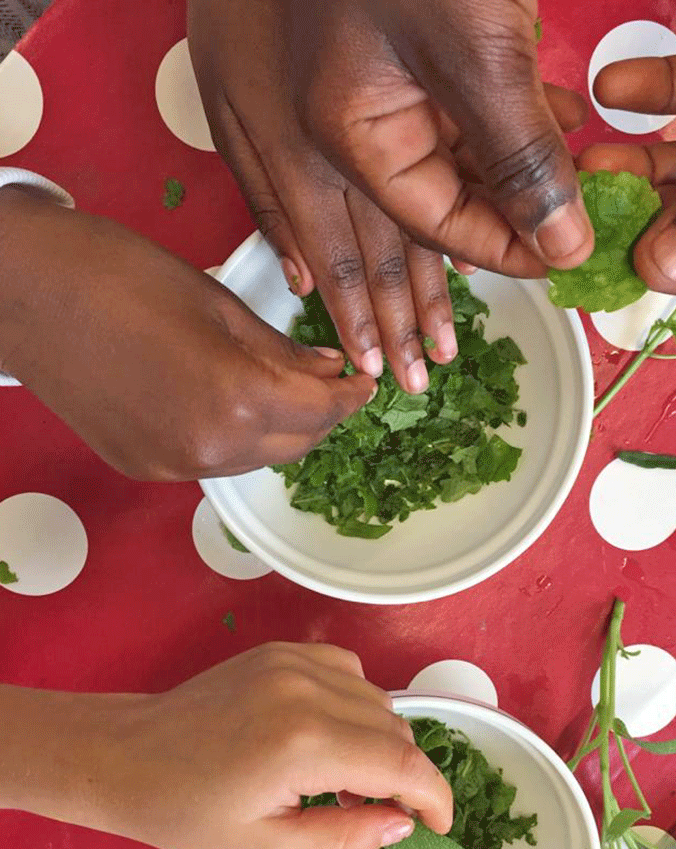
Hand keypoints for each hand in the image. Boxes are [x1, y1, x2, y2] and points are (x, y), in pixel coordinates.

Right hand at [0, 185, 373, 478]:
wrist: (23, 293)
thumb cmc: (120, 274)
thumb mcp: (217, 301)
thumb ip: (281, 349)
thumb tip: (329, 371)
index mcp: (237, 399)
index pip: (322, 412)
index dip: (350, 396)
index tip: (363, 381)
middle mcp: (211, 449)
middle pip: (296, 446)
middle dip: (321, 417)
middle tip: (329, 383)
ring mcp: (174, 467)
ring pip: (256, 459)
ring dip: (280, 432)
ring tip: (281, 390)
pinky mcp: (144, 468)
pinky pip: (212, 461)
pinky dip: (234, 438)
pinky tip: (227, 404)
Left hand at [43, 644, 452, 848]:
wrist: (124, 755)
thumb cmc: (186, 812)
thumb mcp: (266, 847)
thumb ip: (345, 837)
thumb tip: (402, 825)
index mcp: (303, 743)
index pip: (403, 765)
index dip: (435, 798)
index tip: (437, 827)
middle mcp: (307, 689)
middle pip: (396, 730)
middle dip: (404, 776)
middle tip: (376, 813)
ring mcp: (294, 661)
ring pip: (378, 700)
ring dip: (381, 742)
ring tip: (345, 780)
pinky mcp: (282, 650)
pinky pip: (349, 673)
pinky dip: (357, 706)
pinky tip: (328, 736)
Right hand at [188, 0, 587, 392]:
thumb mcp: (478, 43)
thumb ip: (519, 150)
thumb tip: (562, 236)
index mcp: (347, 133)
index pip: (438, 220)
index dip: (500, 250)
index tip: (548, 266)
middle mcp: (299, 136)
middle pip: (365, 247)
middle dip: (400, 315)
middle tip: (416, 379)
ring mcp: (269, 112)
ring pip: (324, 223)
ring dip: (354, 290)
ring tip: (369, 352)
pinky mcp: (259, 84)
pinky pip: (275, 181)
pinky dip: (301, 230)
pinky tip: (302, 270)